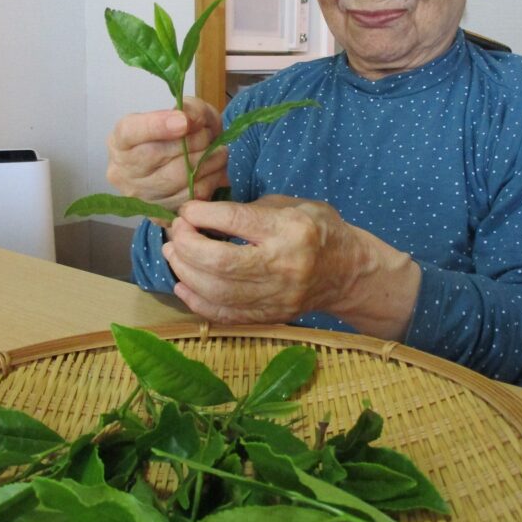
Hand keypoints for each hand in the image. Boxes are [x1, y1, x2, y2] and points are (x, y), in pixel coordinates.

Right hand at [106, 97, 228, 213]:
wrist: (177, 167)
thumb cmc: (176, 137)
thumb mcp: (183, 113)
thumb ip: (189, 109)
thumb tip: (192, 120)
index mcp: (119, 142)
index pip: (130, 132)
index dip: (157, 125)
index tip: (184, 121)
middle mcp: (123, 172)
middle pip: (157, 155)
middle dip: (193, 141)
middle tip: (209, 134)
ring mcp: (140, 197)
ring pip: (177, 177)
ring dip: (207, 160)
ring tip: (218, 151)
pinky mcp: (161, 214)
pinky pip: (191, 195)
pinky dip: (210, 179)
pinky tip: (214, 169)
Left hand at [162, 195, 420, 339]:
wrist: (349, 273)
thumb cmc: (318, 230)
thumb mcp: (292, 204)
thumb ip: (251, 210)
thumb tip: (204, 215)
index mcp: (290, 230)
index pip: (236, 222)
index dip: (202, 215)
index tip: (187, 210)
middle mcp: (284, 266)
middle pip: (220, 262)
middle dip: (187, 245)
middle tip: (175, 233)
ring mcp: (277, 297)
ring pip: (217, 292)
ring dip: (185, 272)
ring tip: (173, 255)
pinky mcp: (271, 317)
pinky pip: (225, 315)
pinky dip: (197, 301)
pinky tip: (183, 284)